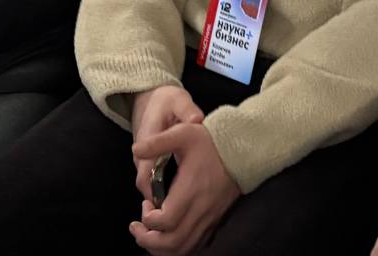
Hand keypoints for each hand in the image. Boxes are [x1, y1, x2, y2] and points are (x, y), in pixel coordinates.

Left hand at [130, 123, 239, 255]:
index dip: (148, 219)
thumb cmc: (211, 141)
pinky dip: (177, 247)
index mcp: (191, 191)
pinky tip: (168, 236)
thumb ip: (157, 142)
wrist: (242, 150)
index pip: (166, 221)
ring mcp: (209, 219)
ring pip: (183, 248)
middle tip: (137, 228)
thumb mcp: (183, 133)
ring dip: (161, 248)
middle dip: (148, 240)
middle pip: (172, 243)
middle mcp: (201, 210)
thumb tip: (136, 149)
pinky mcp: (214, 221)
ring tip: (149, 235)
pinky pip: (194, 246)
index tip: (145, 204)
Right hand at [131, 86, 204, 201]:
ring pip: (149, 184)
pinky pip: (153, 179)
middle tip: (186, 209)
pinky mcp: (147, 160)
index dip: (157, 194)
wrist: (148, 96)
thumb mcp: (178, 99)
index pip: (146, 177)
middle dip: (161, 200)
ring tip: (187, 203)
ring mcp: (143, 159)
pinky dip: (164, 187)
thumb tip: (197, 119)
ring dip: (163, 193)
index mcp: (147, 143)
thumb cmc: (165, 100)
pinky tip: (183, 190)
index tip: (175, 204)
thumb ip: (187, 109)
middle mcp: (141, 155)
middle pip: (146, 186)